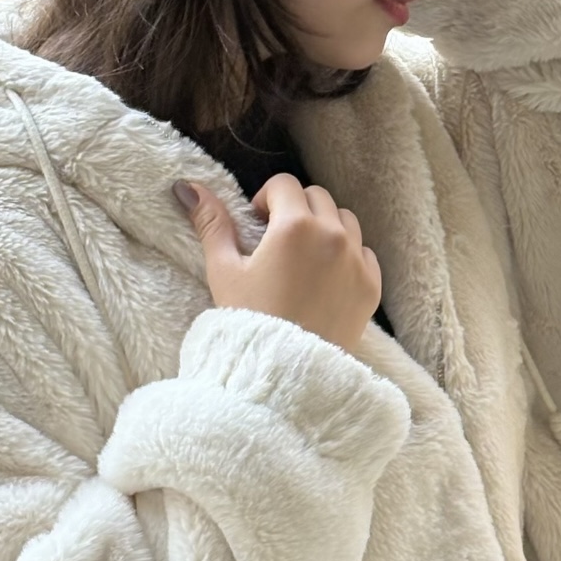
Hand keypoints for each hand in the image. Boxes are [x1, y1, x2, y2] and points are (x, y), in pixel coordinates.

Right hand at [174, 174, 380, 353]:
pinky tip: (324, 278)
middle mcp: (332, 235)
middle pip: (316, 197)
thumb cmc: (249, 322)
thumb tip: (189, 188)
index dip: (265, 199)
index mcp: (294, 225)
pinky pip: (364, 251)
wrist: (285, 376)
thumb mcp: (224, 270)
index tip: (256, 224)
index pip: (283, 184)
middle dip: (294, 209)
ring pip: (344, 220)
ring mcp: (357, 260)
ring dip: (324, 227)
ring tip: (302, 258)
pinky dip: (347, 254)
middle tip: (276, 240)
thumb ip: (211, 223)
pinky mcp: (371, 285)